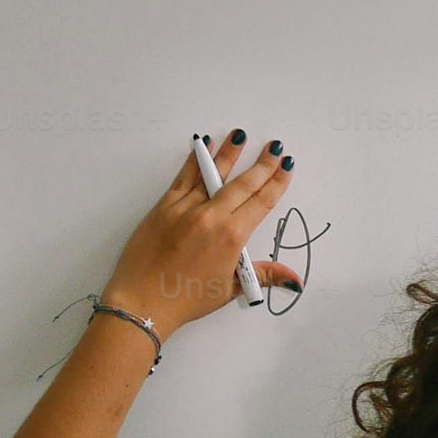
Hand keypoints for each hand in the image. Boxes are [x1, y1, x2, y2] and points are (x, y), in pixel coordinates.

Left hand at [100, 131, 301, 339]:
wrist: (143, 302)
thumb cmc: (186, 298)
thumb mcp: (230, 288)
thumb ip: (264, 275)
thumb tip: (294, 281)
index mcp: (232, 237)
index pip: (261, 202)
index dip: (276, 182)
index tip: (285, 166)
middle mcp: (211, 218)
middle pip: (243, 184)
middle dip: (261, 164)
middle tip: (274, 147)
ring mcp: (186, 208)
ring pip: (213, 175)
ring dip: (229, 154)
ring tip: (240, 135)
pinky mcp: (164, 206)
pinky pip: (184, 177)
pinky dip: (195, 160)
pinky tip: (203, 146)